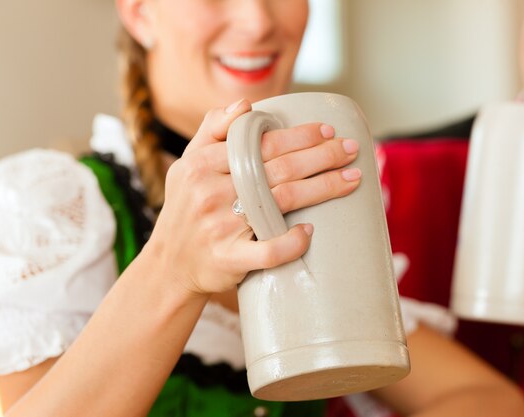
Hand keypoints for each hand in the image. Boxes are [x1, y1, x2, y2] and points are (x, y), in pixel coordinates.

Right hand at [144, 99, 361, 295]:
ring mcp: (220, 228)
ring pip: (281, 202)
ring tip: (352, 179)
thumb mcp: (188, 163)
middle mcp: (210, 192)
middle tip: (352, 150)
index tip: (328, 130)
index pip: (260, 143)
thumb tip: (245, 105)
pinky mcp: (228, 260)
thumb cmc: (187, 207)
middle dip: (322, 156)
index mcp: (202, 164)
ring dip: (323, 188)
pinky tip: (311, 232)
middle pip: (279, 168)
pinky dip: (292, 243)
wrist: (170, 263)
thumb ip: (212, 129)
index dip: (299, 135)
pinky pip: (268, 252)